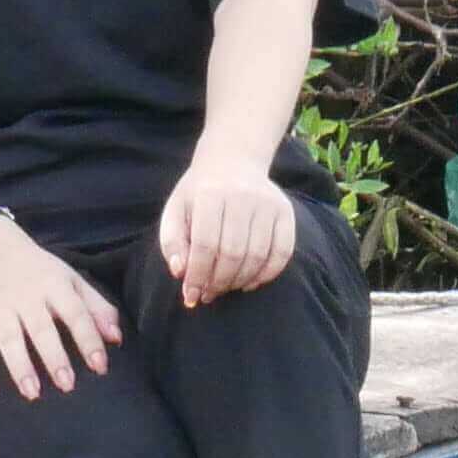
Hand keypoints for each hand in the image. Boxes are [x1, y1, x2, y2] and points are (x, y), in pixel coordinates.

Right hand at [0, 222, 119, 401]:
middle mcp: (26, 297)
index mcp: (55, 286)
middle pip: (40, 328)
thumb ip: (97, 308)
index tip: (100, 365)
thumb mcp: (73, 281)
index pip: (75, 313)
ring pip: (9, 339)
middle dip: (53, 357)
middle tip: (67, 385)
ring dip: (19, 367)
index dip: (88, 339)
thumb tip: (116, 338)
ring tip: (32, 393)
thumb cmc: (44, 275)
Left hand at [160, 158, 298, 304]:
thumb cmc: (198, 195)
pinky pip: (282, 252)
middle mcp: (242, 196)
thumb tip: (180, 272)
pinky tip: (249, 283)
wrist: (232, 161)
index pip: (204, 244)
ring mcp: (267, 202)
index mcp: (210, 193)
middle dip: (218, 282)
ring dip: (239, 281)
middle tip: (208, 294)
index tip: (190, 296)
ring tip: (225, 288)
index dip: (197, 276)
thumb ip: (172, 243)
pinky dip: (267, 274)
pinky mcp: (285, 211)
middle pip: (232, 253)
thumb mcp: (175, 211)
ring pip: (257, 256)